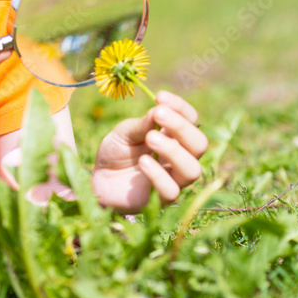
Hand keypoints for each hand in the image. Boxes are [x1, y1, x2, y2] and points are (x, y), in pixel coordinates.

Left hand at [91, 91, 207, 212]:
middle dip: (181, 127)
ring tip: (150, 138)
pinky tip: (142, 162)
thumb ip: (143, 124)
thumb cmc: (116, 152)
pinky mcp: (160, 201)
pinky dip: (158, 175)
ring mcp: (172, 180)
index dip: (180, 107)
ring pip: (192, 169)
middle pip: (200, 144)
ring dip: (173, 151)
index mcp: (174, 137)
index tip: (159, 97)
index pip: (191, 120)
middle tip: (158, 114)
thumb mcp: (125, 132)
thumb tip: (160, 108)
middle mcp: (180, 158)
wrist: (98, 180)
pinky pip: (171, 191)